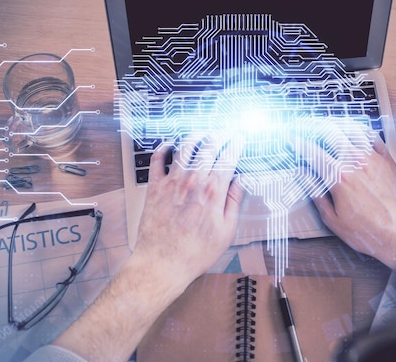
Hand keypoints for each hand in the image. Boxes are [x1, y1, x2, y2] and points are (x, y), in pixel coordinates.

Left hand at [134, 132, 244, 284]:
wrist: (163, 263)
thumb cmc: (195, 253)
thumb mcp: (226, 231)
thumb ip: (234, 202)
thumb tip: (240, 182)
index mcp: (213, 192)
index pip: (228, 158)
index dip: (236, 144)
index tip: (239, 139)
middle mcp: (193, 182)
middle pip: (208, 147)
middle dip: (219, 135)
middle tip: (224, 132)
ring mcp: (172, 182)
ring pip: (185, 148)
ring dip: (195, 136)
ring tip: (201, 133)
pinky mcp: (155, 188)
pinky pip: (157, 160)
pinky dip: (163, 148)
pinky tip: (168, 145)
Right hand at [296, 125, 395, 270]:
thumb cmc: (371, 231)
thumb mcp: (334, 221)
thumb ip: (317, 195)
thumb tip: (306, 178)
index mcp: (339, 178)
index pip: (313, 152)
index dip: (298, 143)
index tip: (292, 138)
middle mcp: (356, 163)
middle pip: (331, 133)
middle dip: (315, 127)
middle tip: (307, 126)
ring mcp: (373, 159)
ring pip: (352, 130)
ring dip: (337, 125)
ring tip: (328, 124)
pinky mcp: (387, 161)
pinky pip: (373, 137)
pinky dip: (361, 130)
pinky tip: (356, 131)